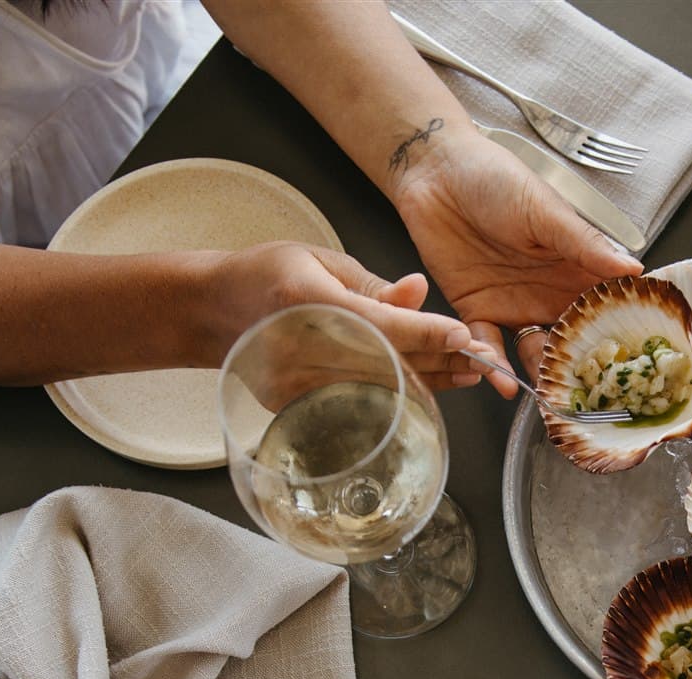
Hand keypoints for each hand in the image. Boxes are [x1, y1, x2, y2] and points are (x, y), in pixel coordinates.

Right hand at [196, 240, 480, 390]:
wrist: (209, 310)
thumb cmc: (265, 274)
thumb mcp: (319, 259)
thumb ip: (372, 284)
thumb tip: (420, 292)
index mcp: (308, 301)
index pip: (382, 326)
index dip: (429, 334)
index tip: (466, 336)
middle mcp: (300, 349)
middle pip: (386, 364)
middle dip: (440, 362)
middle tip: (482, 361)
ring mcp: (294, 384)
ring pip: (376, 389)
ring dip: (427, 383)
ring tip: (465, 374)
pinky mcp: (294, 406)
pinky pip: (355, 402)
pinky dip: (394, 394)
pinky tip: (426, 388)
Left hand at [389, 125, 640, 397]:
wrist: (435, 172)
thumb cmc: (495, 177)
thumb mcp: (546, 210)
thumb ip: (585, 244)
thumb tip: (635, 268)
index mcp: (575, 265)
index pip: (606, 305)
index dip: (621, 332)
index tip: (638, 361)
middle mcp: (550, 291)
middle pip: (573, 338)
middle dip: (584, 367)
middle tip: (594, 398)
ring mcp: (514, 305)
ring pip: (533, 352)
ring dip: (541, 376)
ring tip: (551, 399)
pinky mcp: (476, 312)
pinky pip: (487, 348)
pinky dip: (494, 368)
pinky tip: (503, 384)